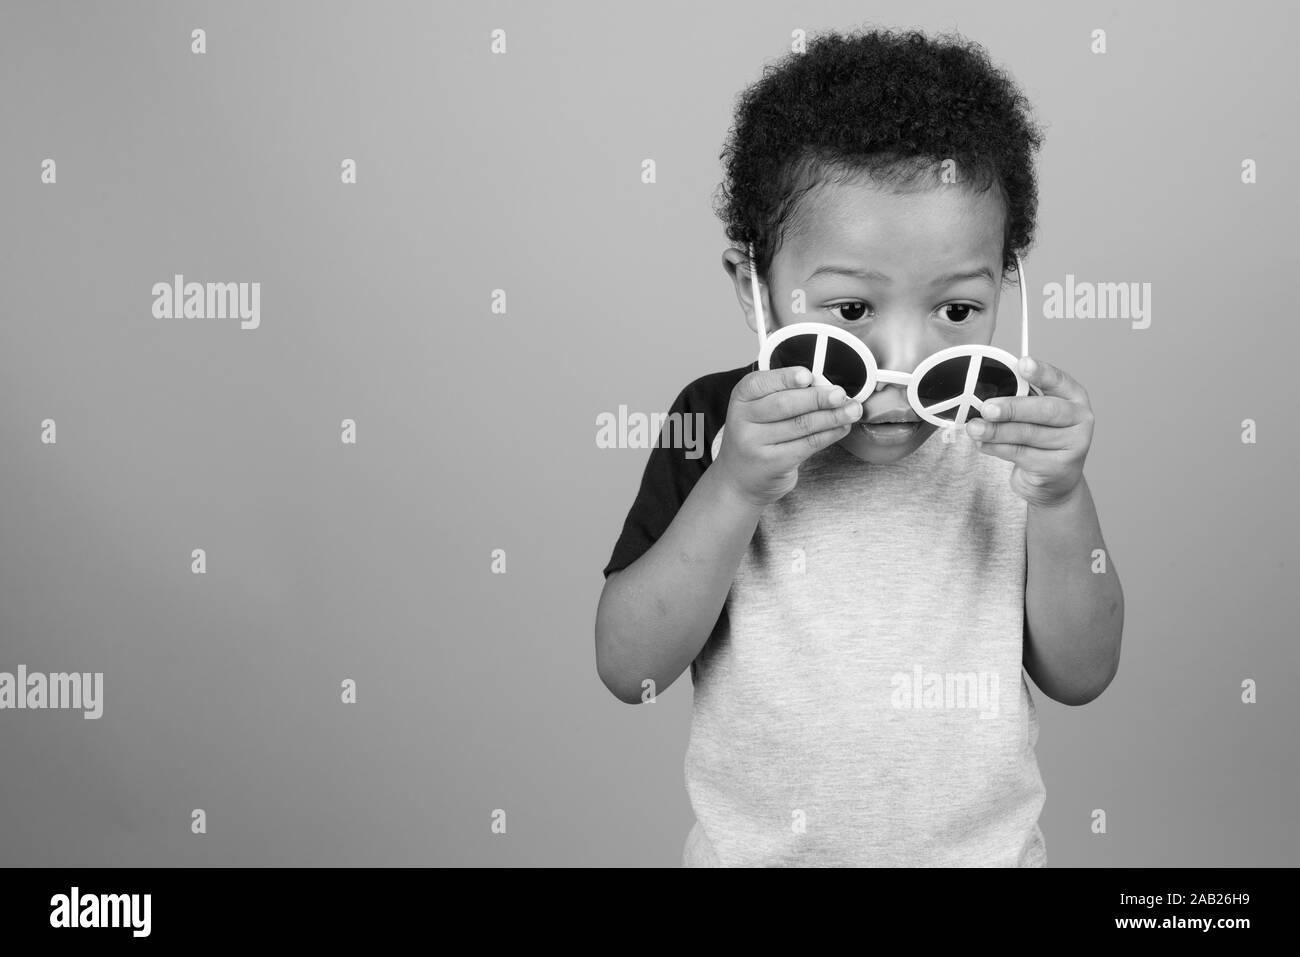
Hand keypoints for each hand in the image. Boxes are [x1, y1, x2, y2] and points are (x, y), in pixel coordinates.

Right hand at [714, 366, 862, 507]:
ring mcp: (755, 444)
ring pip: (801, 425)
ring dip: (831, 416)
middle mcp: (743, 420)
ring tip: (852, 410)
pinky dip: (829, 434)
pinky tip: (842, 428)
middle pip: (785, 404)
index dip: (786, 378)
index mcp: (741, 398)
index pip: (761, 382)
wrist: (741, 479)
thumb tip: (825, 385)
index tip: (809, 376)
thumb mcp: (759, 410)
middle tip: (841, 394)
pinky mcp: (772, 464)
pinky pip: (807, 445)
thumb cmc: (758, 437)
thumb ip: (784, 393)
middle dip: (818, 398)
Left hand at [965, 355, 1092, 508]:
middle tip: (986, 408)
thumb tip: (984, 393)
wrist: (1054, 481)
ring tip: (974, 428)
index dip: (1041, 372)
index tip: (1022, 363)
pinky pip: (1020, 454)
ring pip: (1028, 434)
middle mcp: (1079, 419)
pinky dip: (996, 448)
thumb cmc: (1041, 438)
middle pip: (1045, 411)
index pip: (1059, 380)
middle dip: (1012, 408)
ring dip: (996, 431)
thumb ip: (1020, 400)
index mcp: (1074, 397)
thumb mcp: (1036, 415)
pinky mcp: (1057, 467)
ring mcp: (1072, 445)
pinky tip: (982, 444)